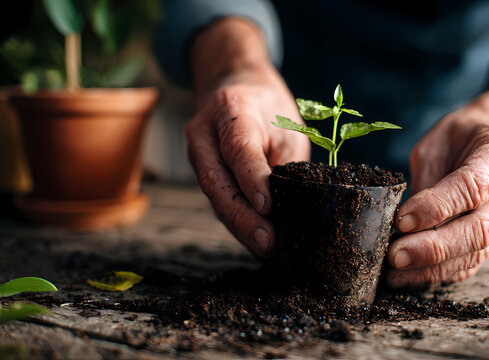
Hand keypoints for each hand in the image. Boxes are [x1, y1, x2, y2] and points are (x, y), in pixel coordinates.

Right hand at [187, 19, 309, 257]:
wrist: (234, 87)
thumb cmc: (268, 108)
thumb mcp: (287, 126)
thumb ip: (285, 162)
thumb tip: (291, 206)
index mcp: (231, 110)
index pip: (239, 148)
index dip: (252, 180)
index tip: (268, 207)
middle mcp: (204, 133)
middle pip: (217, 180)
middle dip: (242, 216)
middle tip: (267, 241)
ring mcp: (197, 153)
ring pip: (214, 196)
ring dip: (238, 225)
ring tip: (263, 247)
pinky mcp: (201, 171)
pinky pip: (217, 199)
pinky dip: (235, 221)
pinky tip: (253, 239)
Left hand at [386, 72, 488, 287]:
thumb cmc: (459, 137)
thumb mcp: (438, 142)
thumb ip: (428, 178)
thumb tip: (403, 222)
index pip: (473, 186)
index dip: (436, 207)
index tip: (402, 220)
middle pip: (481, 228)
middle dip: (435, 247)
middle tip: (397, 255)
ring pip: (478, 252)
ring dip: (433, 268)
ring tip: (397, 272)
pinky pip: (472, 263)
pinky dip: (440, 274)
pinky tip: (411, 277)